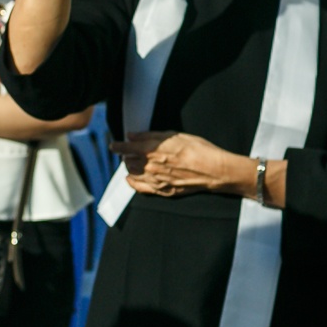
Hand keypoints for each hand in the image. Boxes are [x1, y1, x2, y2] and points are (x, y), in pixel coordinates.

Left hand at [111, 131, 238, 197]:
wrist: (213, 170)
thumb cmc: (197, 149)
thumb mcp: (174, 135)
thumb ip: (149, 135)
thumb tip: (132, 135)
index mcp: (151, 150)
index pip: (126, 148)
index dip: (117, 146)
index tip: (113, 145)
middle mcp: (150, 166)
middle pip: (128, 161)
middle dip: (126, 155)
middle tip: (129, 151)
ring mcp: (155, 180)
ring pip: (132, 174)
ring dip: (130, 167)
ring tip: (132, 162)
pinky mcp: (162, 191)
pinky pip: (140, 188)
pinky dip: (133, 182)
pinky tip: (131, 179)